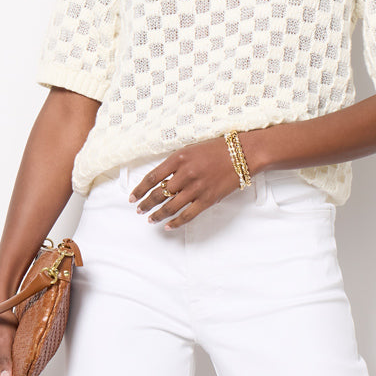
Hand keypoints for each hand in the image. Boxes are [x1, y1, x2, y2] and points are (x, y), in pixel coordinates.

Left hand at [129, 137, 248, 225]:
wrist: (243, 153)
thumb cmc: (217, 149)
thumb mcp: (191, 149)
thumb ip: (175, 164)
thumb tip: (160, 180)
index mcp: (179, 158)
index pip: (152, 177)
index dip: (139, 189)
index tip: (133, 197)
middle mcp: (185, 174)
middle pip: (158, 194)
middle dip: (145, 204)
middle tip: (138, 209)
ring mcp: (196, 188)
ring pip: (170, 206)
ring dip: (157, 214)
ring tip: (150, 219)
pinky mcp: (208, 199)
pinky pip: (187, 215)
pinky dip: (176, 223)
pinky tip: (168, 226)